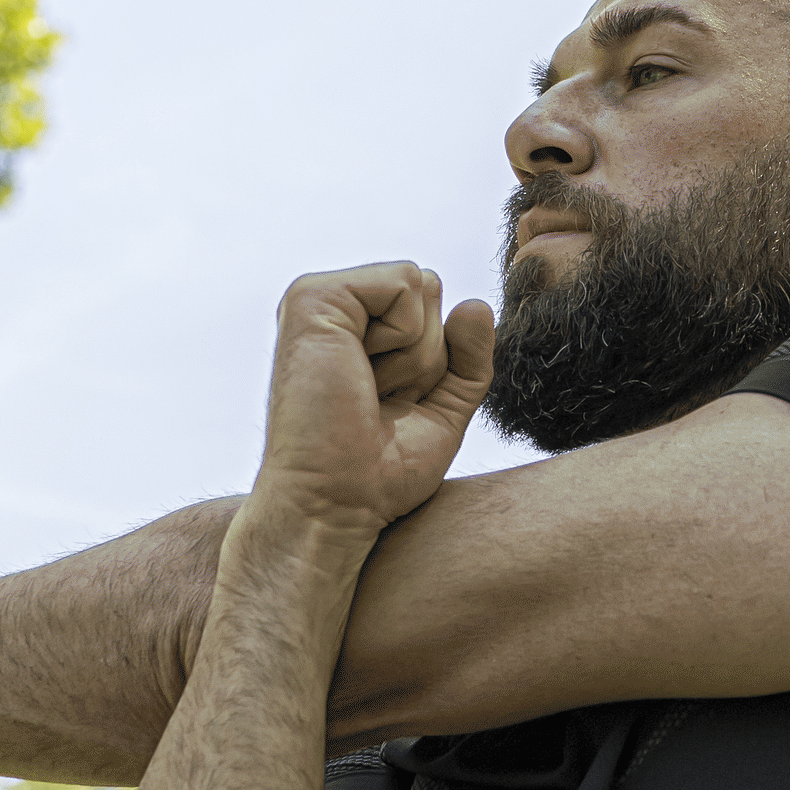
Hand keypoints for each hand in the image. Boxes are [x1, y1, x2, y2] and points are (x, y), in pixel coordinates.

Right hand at [253, 263, 497, 540]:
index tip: (390, 406)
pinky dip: (404, 338)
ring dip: (416, 354)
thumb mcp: (443, 409)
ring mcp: (317, 297)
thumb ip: (468, 358)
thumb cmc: (381, 472)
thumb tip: (477, 304)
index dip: (435, 360)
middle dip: (427, 353)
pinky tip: (360, 375)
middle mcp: (333, 308)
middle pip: (429, 287)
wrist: (337, 506)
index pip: (430, 302)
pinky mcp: (312, 297)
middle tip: (379, 401)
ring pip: (420, 284)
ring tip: (366, 394)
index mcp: (352, 328)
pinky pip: (404, 283)